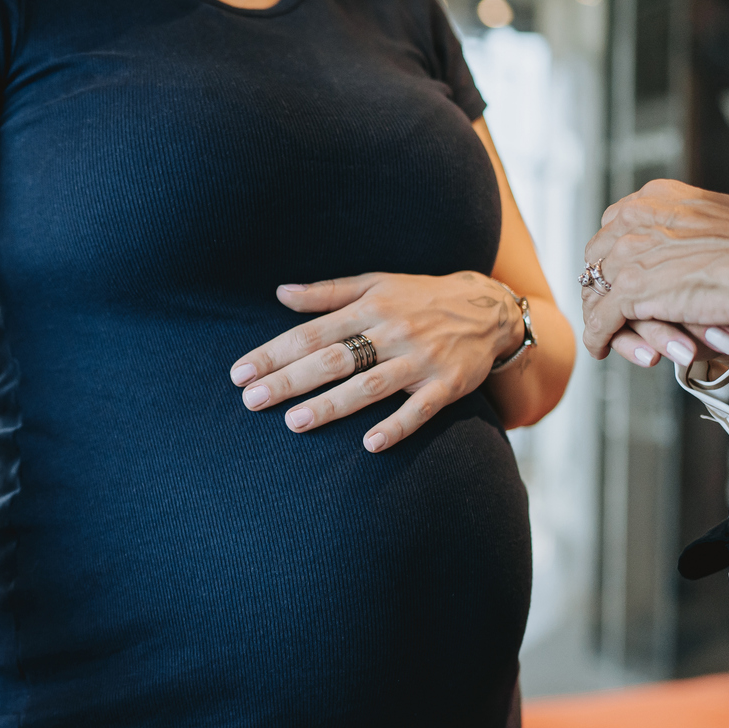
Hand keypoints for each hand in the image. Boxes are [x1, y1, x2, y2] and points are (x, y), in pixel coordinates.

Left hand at [228, 271, 524, 451]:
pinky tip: (369, 444)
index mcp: (369, 307)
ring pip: (370, 386)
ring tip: (294, 422)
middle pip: (334, 359)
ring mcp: (420, 360)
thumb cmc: (419, 297)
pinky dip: (396, 425)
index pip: (312, 333)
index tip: (240, 373)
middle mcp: (392, 332)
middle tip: (251, 400)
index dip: (274, 353)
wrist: (488, 309)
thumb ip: (327, 292)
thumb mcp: (375, 283)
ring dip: (332, 405)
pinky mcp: (447, 385)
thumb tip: (280, 293)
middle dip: (290, 380)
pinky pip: (420, 409)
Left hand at [602, 202, 728, 367]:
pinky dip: (599, 338)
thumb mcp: (725, 213)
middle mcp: (635, 219)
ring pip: (599, 293)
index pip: (613, 228)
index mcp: (655, 198)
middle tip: (614, 309)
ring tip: (614, 335)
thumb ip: (702, 221)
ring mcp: (629, 254)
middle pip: (598, 260)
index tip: (621, 273)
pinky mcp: (631, 290)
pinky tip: (600, 349)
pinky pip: (600, 320)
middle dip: (605, 287)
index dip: (615, 255)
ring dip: (608, 318)